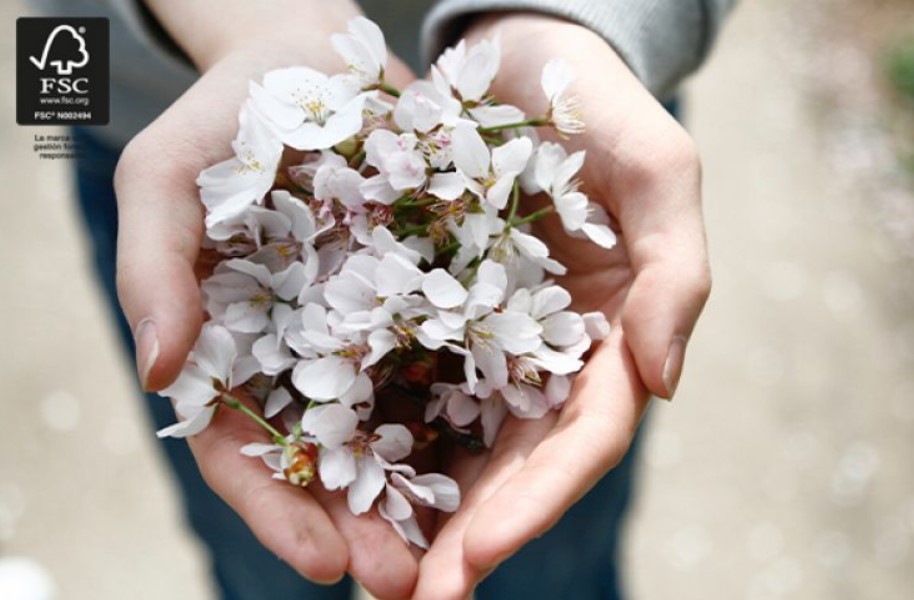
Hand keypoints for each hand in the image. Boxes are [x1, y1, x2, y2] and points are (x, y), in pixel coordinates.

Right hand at [114, 2, 420, 596]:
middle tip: (406, 586)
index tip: (322, 565)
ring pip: (398, 427)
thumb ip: (153, 269)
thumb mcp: (168, 179)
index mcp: (233, 349)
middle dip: (364, 527)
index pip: (242, 449)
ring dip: (428, 495)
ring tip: (466, 552)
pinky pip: (456, 358)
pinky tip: (512, 454)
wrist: (311, 61)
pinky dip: (477, 411)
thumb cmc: (226, 120)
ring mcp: (371, 329)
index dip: (276, 510)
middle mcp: (306, 354)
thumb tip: (159, 370)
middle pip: (329, 459)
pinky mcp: (432, 294)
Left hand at [413, 14, 710, 598]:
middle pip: (516, 463)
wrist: (518, 57)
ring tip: (369, 570)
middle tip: (411, 598)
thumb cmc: (593, 103)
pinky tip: (339, 480)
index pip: (583, 439)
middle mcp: (548, 352)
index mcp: (610, 334)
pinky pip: (403, 380)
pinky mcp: (429, 310)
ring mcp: (486, 338)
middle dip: (470, 534)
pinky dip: (379, 436)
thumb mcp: (656, 166)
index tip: (476, 555)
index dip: (537, 503)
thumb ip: (676, 269)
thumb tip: (662, 383)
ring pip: (459, 441)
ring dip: (420, 511)